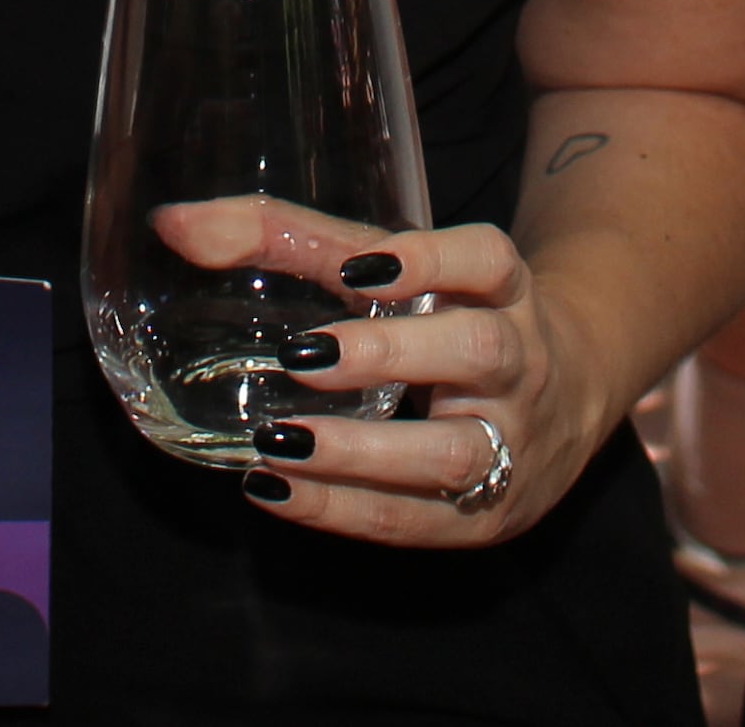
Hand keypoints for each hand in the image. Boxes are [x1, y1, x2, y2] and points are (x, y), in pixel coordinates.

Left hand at [149, 202, 600, 549]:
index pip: (486, 259)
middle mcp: (520, 361)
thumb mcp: (396, 272)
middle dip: (391, 355)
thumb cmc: (449, 316)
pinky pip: (418, 520)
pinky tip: (276, 490)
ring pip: (453, 454)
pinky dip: (343, 509)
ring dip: (361, 453)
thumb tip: (173, 225)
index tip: (359, 266)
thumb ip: (291, 240)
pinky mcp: (489, 514)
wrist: (570, 397)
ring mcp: (511, 443)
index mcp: (502, 289)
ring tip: (279, 440)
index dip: (431, 259)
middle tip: (302, 357)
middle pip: (476, 352)